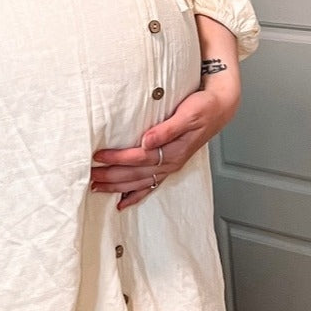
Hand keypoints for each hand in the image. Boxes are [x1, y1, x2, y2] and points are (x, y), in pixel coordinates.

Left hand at [91, 81, 240, 209]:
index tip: (99, 156)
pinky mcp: (169, 165)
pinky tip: (122, 202)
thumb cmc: (204, 108)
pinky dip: (135, 196)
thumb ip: (167, 129)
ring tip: (97, 188)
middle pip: (135, 173)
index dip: (118, 157)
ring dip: (117, 187)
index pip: (139, 157)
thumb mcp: (188, 114)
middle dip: (111, 177)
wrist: (220, 109)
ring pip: (139, 182)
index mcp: (174, 150)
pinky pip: (150, 186)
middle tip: (90, 176)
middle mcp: (171, 162)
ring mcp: (170, 166)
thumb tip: (147, 141)